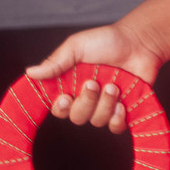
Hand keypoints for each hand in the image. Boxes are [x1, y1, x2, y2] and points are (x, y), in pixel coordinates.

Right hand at [26, 21, 163, 134]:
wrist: (140, 43)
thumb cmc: (107, 41)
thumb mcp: (77, 47)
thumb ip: (55, 62)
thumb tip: (30, 73)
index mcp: (72, 85)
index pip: (58, 108)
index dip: (60, 108)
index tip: (65, 97)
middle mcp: (87, 98)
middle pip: (76, 117)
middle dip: (86, 102)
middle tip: (94, 83)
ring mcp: (105, 105)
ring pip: (97, 121)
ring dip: (105, 104)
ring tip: (114, 85)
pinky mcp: (124, 111)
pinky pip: (115, 127)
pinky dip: (117, 119)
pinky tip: (122, 104)